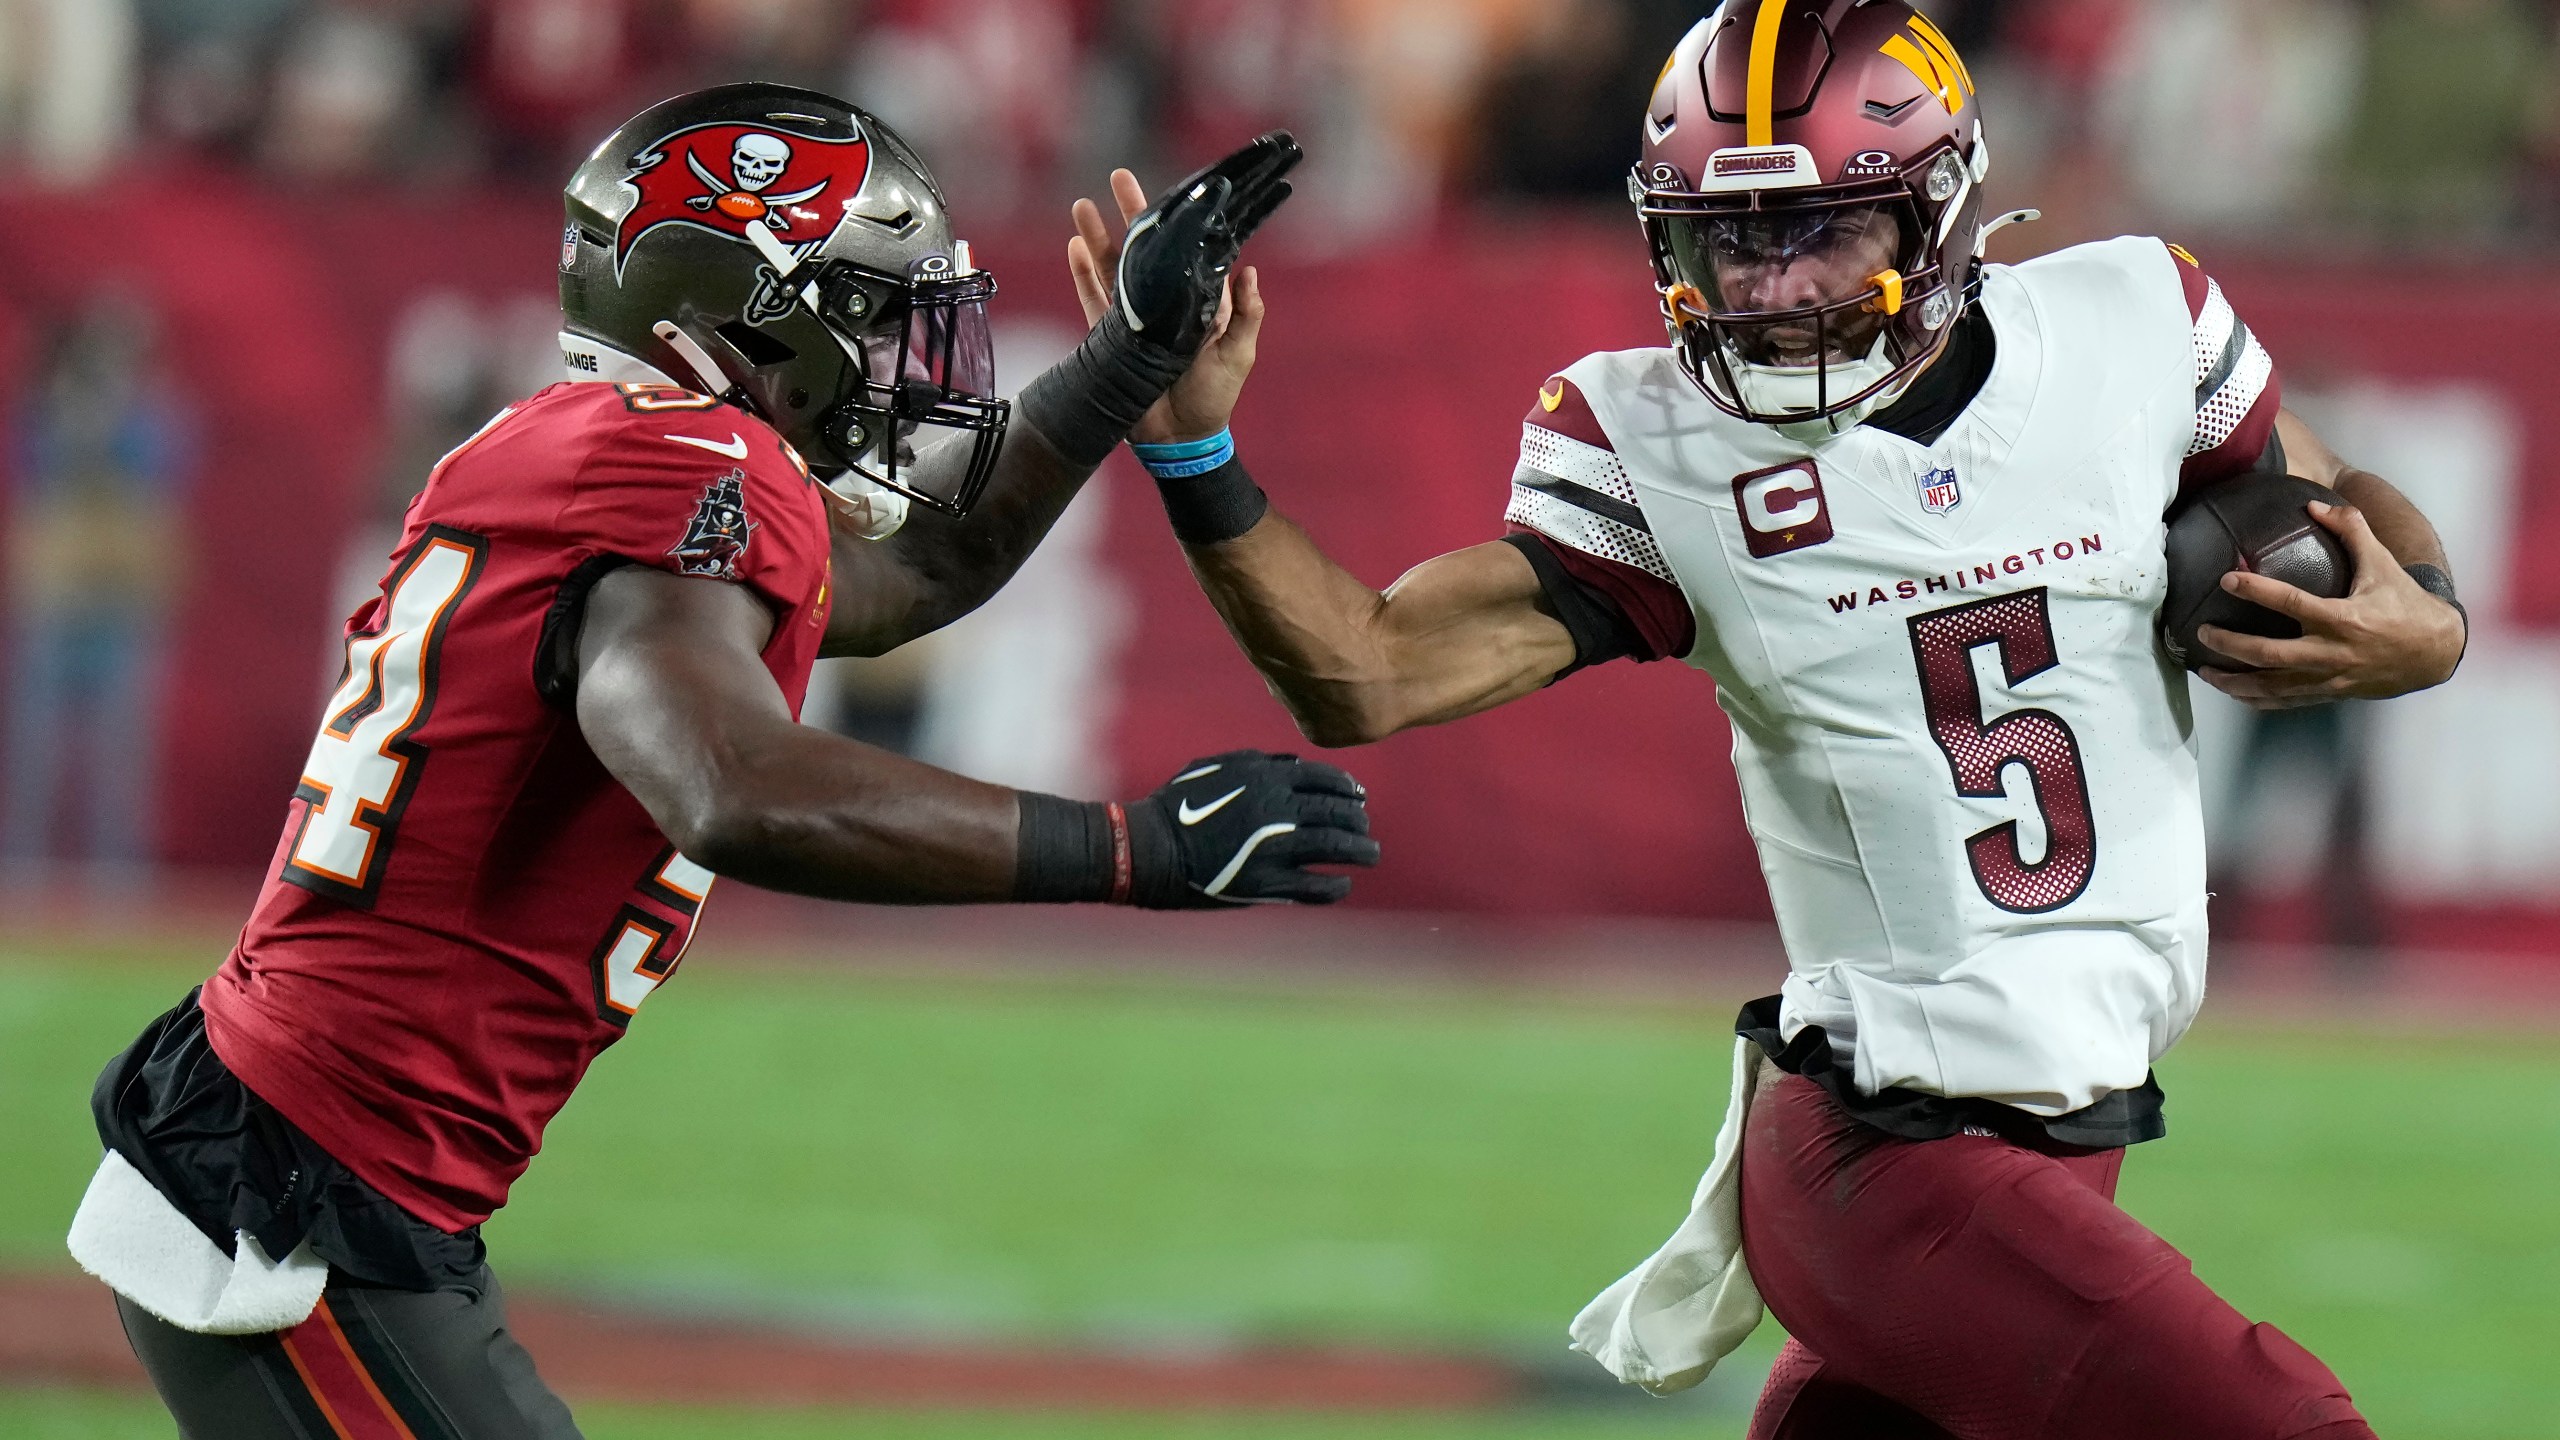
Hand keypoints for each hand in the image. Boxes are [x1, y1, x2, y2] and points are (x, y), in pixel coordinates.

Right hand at [1068, 134, 1298, 442]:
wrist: (1181, 440)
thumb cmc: (1214, 398)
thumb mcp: (1239, 353)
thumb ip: (1246, 314)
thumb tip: (1248, 269)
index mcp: (1196, 301)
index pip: (1186, 251)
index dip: (1178, 223)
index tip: (1172, 191)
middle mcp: (1163, 303)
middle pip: (1144, 249)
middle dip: (1132, 213)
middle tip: (1119, 176)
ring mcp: (1134, 318)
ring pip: (1113, 268)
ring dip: (1099, 236)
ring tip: (1082, 203)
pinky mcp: (1110, 338)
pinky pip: (1093, 300)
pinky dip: (1083, 274)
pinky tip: (1075, 246)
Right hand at [1124, 750, 1377, 907]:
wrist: (1149, 848)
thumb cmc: (1176, 805)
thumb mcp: (1214, 767)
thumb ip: (1256, 762)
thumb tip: (1293, 765)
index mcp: (1265, 776)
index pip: (1325, 778)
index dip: (1347, 789)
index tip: (1359, 798)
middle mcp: (1276, 808)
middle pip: (1337, 812)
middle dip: (1358, 821)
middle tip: (1365, 830)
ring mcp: (1274, 846)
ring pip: (1336, 846)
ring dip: (1361, 851)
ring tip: (1371, 855)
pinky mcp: (1266, 884)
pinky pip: (1315, 887)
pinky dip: (1336, 887)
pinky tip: (1343, 885)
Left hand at [2198, 502, 2465, 709]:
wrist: (2434, 652)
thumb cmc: (2405, 603)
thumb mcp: (2382, 563)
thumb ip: (2352, 529)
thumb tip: (2315, 505)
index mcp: (2344, 618)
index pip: (2291, 603)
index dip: (2255, 591)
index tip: (2226, 580)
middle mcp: (2333, 652)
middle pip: (2269, 653)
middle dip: (2230, 643)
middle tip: (2202, 631)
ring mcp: (2329, 678)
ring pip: (2271, 686)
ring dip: (2233, 680)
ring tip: (2203, 669)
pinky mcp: (2329, 694)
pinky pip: (2284, 702)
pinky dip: (2254, 698)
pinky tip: (2231, 691)